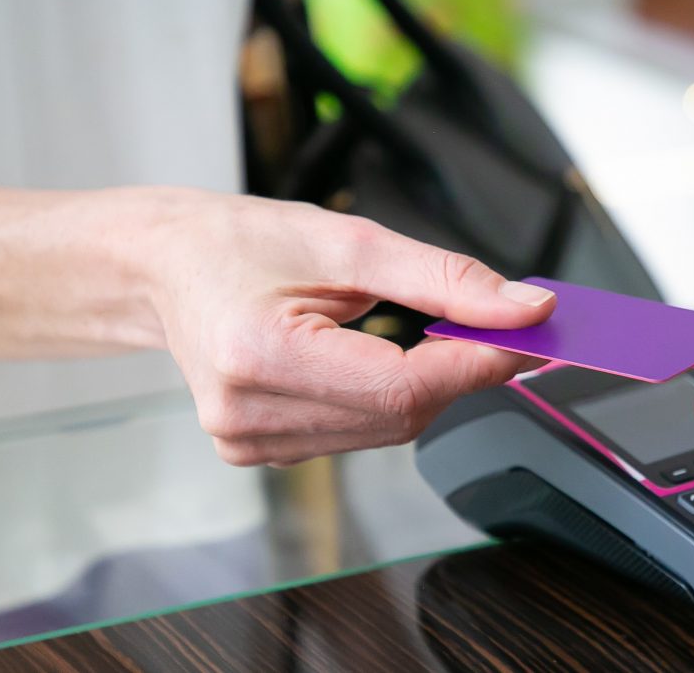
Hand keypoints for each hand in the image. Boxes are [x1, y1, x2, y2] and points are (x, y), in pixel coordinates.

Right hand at [145, 191, 554, 465]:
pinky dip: (390, 399)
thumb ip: (444, 278)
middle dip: (461, 371)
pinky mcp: (258, 451)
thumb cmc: (241, 243)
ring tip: (431, 332)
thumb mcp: (350, 242)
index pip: (400, 388)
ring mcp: (248, 442)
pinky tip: (378, 359)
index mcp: (258, 355)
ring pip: (386, 430)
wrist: (166, 267)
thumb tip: (525, 310)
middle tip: (500, 327)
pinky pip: (358, 434)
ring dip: (427, 386)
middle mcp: (246, 414)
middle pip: (400, 414)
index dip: (476, 364)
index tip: (528, 335)